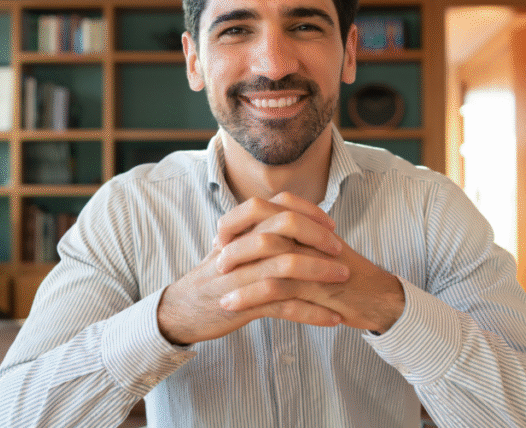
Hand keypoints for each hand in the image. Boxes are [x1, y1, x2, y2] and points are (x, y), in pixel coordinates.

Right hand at [156, 194, 348, 345]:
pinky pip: (283, 306)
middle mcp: (241, 247)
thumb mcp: (232, 247)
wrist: (181, 310)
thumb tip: (291, 216)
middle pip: (284, 228)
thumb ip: (257, 230)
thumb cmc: (215, 278)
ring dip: (320, 272)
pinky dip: (312, 312)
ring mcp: (241, 276)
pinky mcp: (243, 305)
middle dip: (317, 237)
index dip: (308, 211)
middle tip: (340, 250)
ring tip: (344, 278)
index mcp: (240, 230)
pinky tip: (332, 319)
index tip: (330, 225)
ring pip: (285, 266)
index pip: (278, 205)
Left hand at [216, 193, 405, 334]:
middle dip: (233, 238)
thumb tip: (261, 235)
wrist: (378, 298)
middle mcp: (310, 235)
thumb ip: (295, 238)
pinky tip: (231, 307)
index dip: (240, 217)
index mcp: (308, 224)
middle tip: (215, 256)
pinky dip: (249, 297)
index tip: (221, 235)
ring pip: (267, 253)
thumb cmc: (347, 275)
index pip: (269, 206)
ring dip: (237, 268)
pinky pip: (276, 288)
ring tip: (217, 285)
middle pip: (263, 222)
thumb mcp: (319, 250)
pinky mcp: (315, 286)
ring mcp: (313, 258)